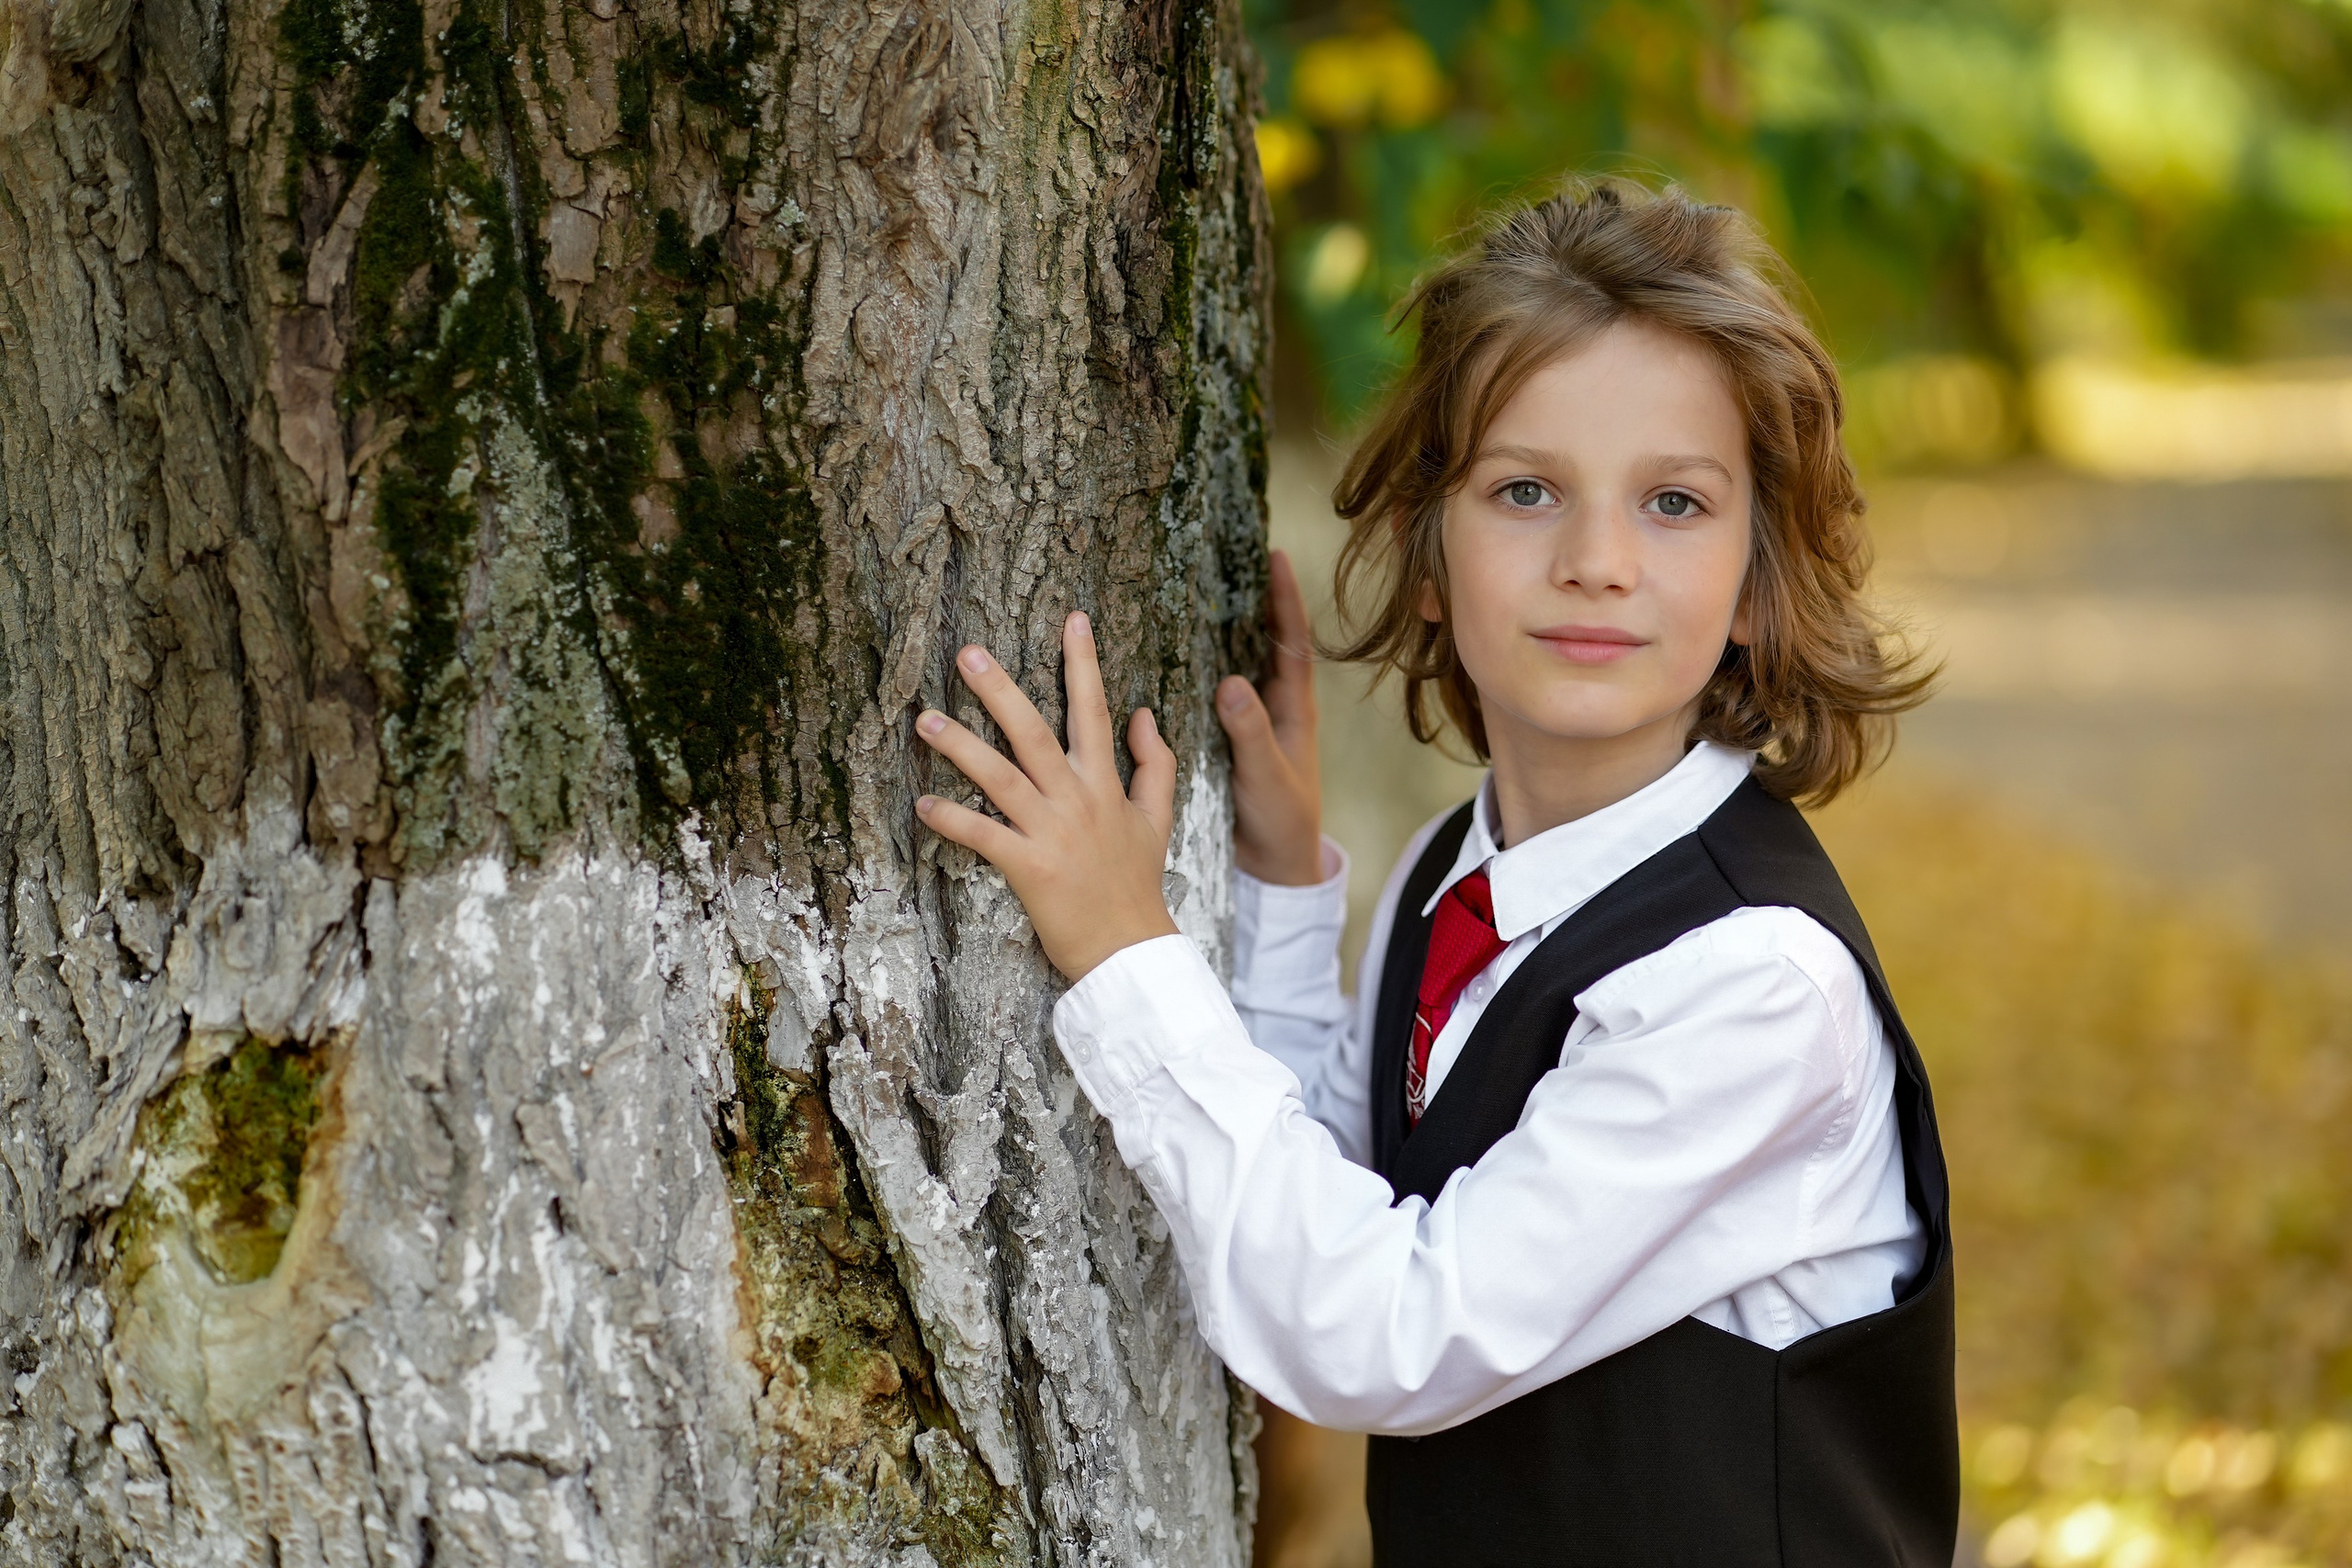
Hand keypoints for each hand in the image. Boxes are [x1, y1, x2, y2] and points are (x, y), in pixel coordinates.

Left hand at [915, 612, 1180, 982]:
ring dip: (961, 747)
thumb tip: (1143, 713)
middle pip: (1034, 732)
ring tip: (924, 719)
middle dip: (1000, 690)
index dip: (1083, 662)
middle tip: (967, 653)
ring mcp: (1052, 832)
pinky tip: (923, 804)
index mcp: (1104, 783)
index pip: (1094, 710)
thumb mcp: (1157, 818)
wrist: (1131, 947)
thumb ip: (1154, 763)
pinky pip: (985, 837)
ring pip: (1002, 778)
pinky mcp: (1030, 867)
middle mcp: (1076, 799)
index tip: (1073, 619)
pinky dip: (954, 820)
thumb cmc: (1136, 882)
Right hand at [1217, 549, 1323, 885]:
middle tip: (1235, 557)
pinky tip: (1182, 652)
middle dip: (1256, 599)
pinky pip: (1222, 692)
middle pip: (1269, 641)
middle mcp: (1278, 708)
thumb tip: (1232, 680)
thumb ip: (1250, 732)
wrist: (1275, 865)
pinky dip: (1207, 666)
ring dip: (1230, 629)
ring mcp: (1256, 722)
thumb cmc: (1281, 822)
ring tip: (1206, 589)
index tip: (1277, 555)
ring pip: (1245, 663)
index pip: (1294, 642)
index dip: (1285, 599)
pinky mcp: (1234, 739)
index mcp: (1295, 711)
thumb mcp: (1265, 776)